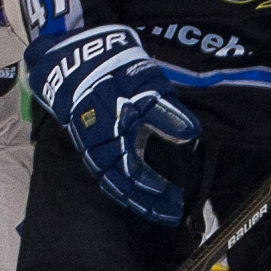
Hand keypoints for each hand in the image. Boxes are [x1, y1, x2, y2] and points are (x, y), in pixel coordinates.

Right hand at [26, 24, 200, 223]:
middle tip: (172, 212)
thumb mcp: (146, 90)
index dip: (153, 194)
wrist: (79, 58)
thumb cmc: (116, 74)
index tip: (176, 204)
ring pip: (111, 181)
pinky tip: (141, 183)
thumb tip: (191, 135)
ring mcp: (91, 146)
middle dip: (146, 202)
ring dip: (136, 195)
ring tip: (161, 204)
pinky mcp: (91, 139)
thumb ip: (167, 114)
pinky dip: (124, 181)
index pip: (133, 178)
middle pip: (120, 187)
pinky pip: (107, 170)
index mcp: (112, 141)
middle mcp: (97, 150)